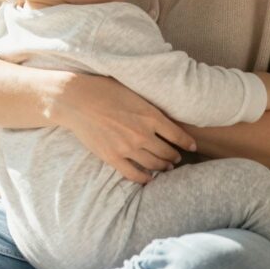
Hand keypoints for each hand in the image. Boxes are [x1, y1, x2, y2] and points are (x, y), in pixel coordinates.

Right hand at [56, 73, 196, 183]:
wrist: (77, 99)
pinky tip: (148, 179)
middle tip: (177, 158)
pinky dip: (144, 178)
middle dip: (175, 157)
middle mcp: (143, 134)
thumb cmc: (105, 89)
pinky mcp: (112, 157)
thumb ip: (150, 108)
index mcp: (151, 115)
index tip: (192, 147)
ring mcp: (127, 147)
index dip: (188, 143)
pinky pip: (133, 174)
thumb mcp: (135, 93)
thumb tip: (162, 116)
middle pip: (168, 152)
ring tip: (166, 168)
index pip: (178, 135)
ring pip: (154, 164)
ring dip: (163, 168)